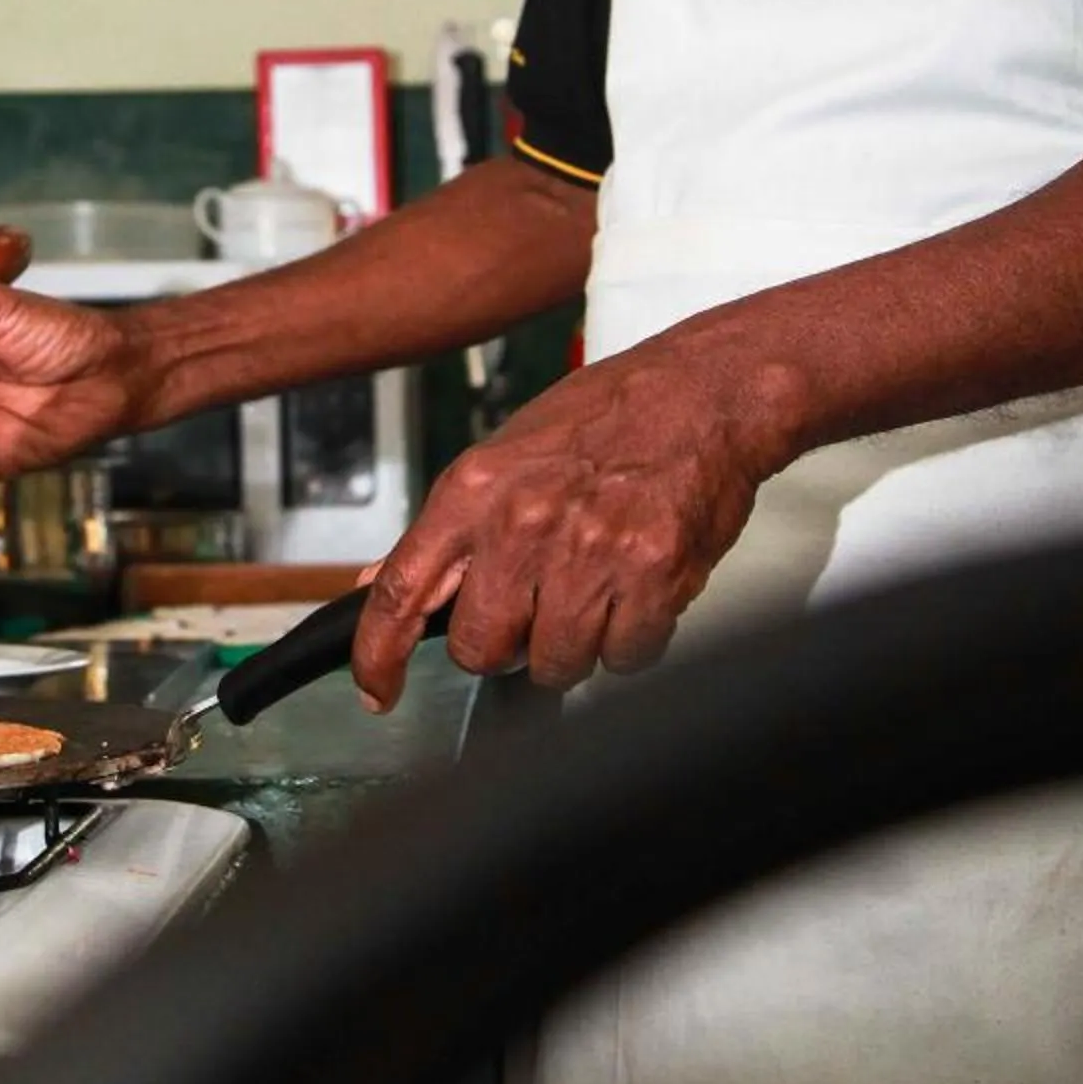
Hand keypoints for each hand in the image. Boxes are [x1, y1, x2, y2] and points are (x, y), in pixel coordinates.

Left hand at [349, 326, 799, 710]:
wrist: (705, 392)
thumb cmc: (610, 415)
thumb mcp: (505, 453)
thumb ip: (448, 528)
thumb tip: (383, 582)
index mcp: (476, 490)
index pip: (402, 591)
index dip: (378, 656)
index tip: (378, 691)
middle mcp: (524, 522)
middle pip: (480, 650)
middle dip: (505, 648)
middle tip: (535, 608)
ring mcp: (590, 551)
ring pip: (555, 665)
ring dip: (574, 646)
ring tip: (595, 589)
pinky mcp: (652, 575)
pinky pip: (625, 657)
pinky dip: (631, 641)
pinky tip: (636, 593)